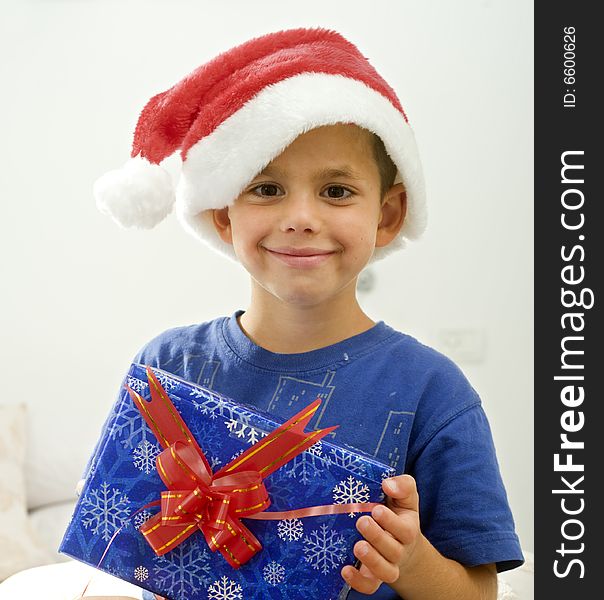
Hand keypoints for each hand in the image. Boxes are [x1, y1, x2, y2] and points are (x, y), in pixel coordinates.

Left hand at [341, 474, 424, 593]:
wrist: (403, 545)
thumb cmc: (399, 514)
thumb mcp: (405, 497)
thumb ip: (402, 486)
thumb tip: (388, 485)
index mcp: (407, 529)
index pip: (405, 530)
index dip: (391, 522)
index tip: (377, 510)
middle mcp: (399, 550)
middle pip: (393, 550)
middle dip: (377, 537)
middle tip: (362, 522)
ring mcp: (387, 565)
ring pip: (385, 571)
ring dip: (371, 560)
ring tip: (358, 546)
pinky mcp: (373, 577)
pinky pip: (370, 586)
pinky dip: (358, 582)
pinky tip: (345, 570)